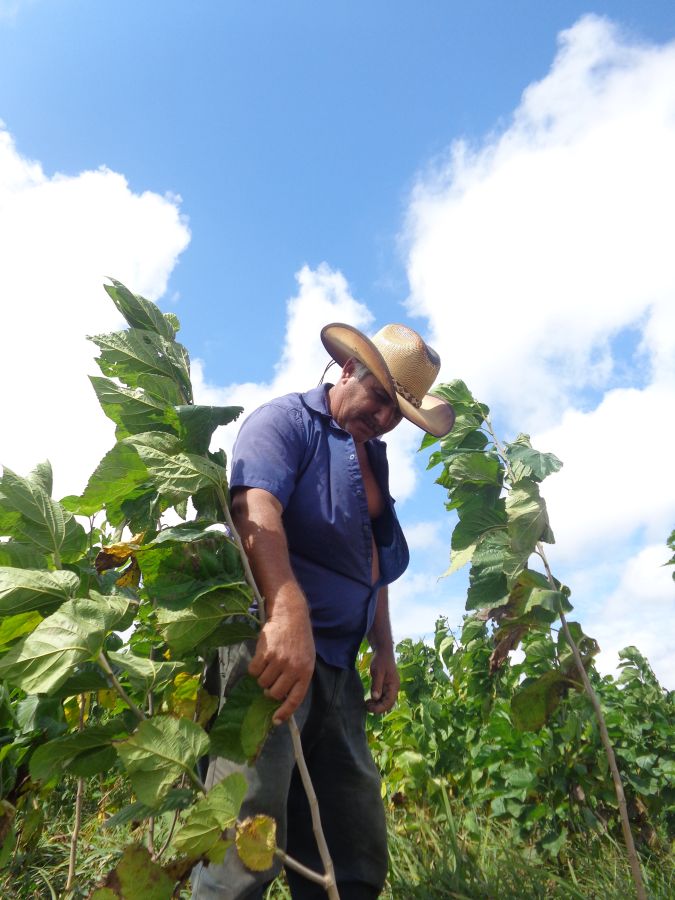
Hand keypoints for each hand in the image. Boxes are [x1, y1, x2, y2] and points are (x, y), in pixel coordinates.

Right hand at [248, 606, 314, 724]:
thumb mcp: (305, 659)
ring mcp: (279, 661)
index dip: (284, 712)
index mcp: (306, 672)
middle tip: (271, 678)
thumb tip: (282, 699)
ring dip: (262, 676)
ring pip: (262, 682)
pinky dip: (254, 667)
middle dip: (269, 689)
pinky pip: (253, 671)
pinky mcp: (266, 653)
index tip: (275, 721)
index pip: (295, 699)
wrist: (291, 615)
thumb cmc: (298, 639)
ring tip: (268, 662)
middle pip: (274, 693)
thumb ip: (297, 677)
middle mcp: (293, 669)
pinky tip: (261, 656)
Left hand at [366, 647, 399, 713]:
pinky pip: (382, 696)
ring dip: (377, 705)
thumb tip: (376, 698)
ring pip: (385, 701)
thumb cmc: (381, 660)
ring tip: (367, 704)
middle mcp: (393, 688)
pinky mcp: (385, 686)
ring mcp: (390, 688)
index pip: (389, 702)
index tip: (370, 709)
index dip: (380, 708)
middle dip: (378, 708)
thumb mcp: (378, 672)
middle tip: (366, 706)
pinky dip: (376, 700)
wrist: (383, 651)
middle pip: (388, 704)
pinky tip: (369, 700)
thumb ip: (377, 685)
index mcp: (394, 686)